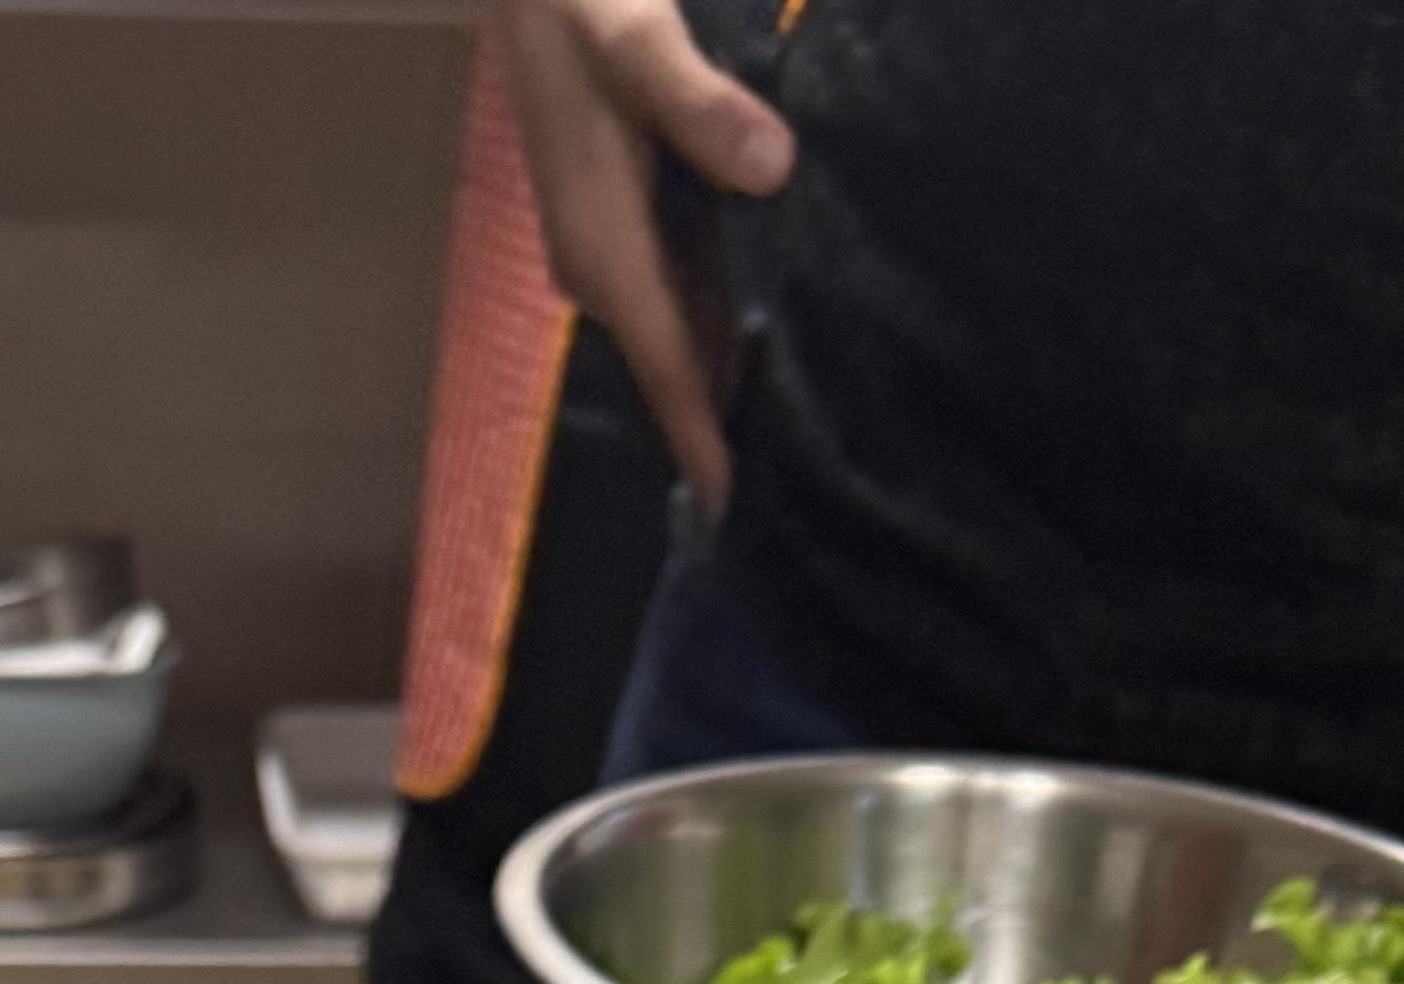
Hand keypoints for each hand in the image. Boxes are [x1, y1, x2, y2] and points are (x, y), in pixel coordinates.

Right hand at [485, 0, 792, 518]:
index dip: (703, 442)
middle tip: (802, 485)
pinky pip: (684, 291)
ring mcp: (612, 245)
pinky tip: (774, 340)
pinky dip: (725, 322)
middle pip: (677, 369)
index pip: (665, 366)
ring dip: (731, 379)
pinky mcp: (627, 216)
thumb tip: (771, 168)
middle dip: (729, 428)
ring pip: (684, 334)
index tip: (737, 516)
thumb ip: (699, 104)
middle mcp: (601, 265)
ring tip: (801, 434)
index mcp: (602, 244)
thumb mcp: (635, 36)